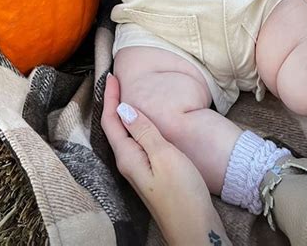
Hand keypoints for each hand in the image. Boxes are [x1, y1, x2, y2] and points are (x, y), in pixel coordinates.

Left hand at [101, 74, 229, 245]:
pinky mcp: (151, 175)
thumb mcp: (164, 156)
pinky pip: (137, 144)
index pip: (111, 121)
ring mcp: (139, 170)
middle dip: (113, 103)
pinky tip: (144, 123)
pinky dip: (136, 126)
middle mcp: (128, 163)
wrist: (196, 230)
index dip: (111, 97)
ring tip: (126, 95)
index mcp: (127, 157)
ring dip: (124, 114)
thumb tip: (124, 108)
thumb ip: (144, 131)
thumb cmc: (182, 193)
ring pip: (125, 135)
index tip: (111, 75)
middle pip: (114, 127)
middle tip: (116, 81)